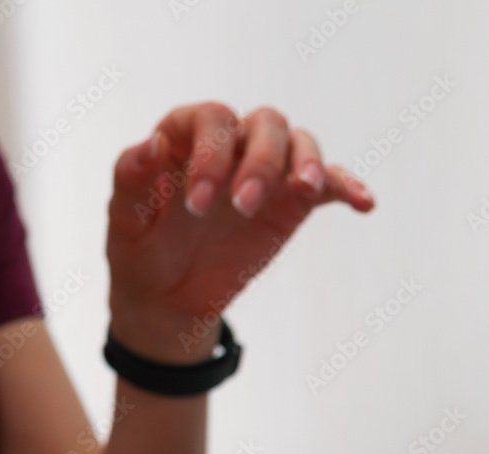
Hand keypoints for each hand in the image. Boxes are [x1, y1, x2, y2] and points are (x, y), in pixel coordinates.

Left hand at [106, 102, 374, 361]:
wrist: (169, 298)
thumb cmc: (142, 252)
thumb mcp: (124, 221)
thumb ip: (131, 178)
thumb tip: (152, 143)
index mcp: (187, 136)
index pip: (211, 119)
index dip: (211, 154)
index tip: (200, 205)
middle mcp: (232, 145)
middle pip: (264, 124)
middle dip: (259, 161)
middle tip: (242, 208)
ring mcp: (267, 172)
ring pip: (299, 143)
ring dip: (306, 163)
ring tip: (305, 191)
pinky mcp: (293, 204)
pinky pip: (328, 185)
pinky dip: (348, 187)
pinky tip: (364, 202)